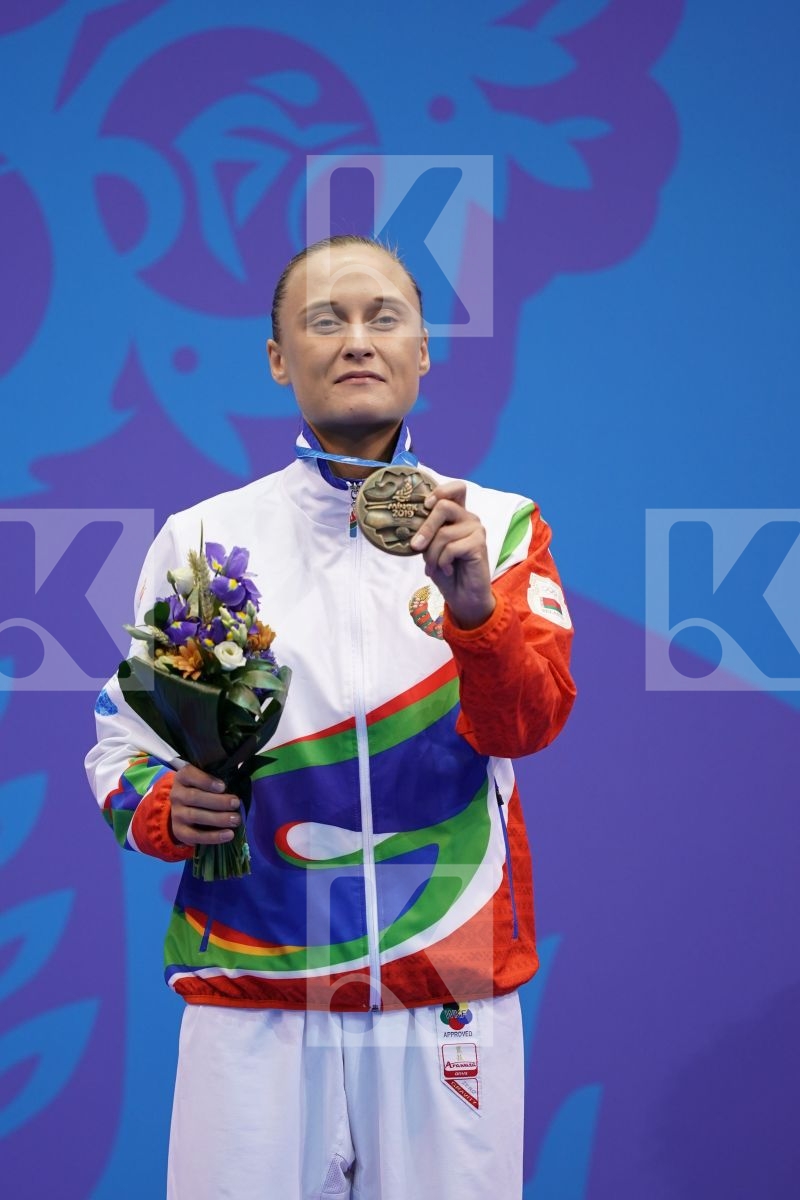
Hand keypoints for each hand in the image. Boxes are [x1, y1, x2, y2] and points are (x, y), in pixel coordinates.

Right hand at [169, 763, 240, 846]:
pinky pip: (195, 835)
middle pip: (194, 797)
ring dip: (218, 818)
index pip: (189, 774)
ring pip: (195, 816)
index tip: (223, 786)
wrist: (186, 811)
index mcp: (183, 777)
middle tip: (236, 803)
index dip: (206, 781)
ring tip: (236, 820)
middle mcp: (177, 794)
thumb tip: (239, 781)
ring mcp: (176, 814)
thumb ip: (218, 778)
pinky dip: (213, 836)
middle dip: (218, 801)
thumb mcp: (208, 780)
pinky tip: (229, 835)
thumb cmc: (204, 790)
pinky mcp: (179, 831)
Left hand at [410, 480, 495, 629]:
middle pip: (443, 506)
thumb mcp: (431, 548)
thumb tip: (410, 521)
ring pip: (443, 533)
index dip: (440, 491)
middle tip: (416, 547)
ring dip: (432, 554)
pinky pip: (451, 548)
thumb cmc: (446, 570)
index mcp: (458, 515)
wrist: (463, 597)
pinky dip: (442, 562)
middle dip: (425, 528)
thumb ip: (427, 531)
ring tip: (435, 567)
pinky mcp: (479, 544)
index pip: (456, 488)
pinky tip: (448, 570)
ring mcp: (476, 530)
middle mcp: (469, 518)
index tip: (426, 505)